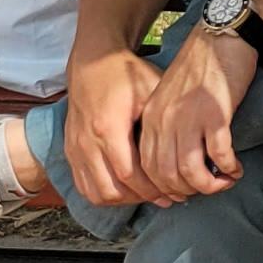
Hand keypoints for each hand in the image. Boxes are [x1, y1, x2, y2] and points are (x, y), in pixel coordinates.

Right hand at [61, 49, 157, 214]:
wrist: (93, 62)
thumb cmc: (126, 74)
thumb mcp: (151, 90)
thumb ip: (163, 121)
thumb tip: (191, 147)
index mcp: (108, 128)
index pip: (129, 174)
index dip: (152, 189)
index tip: (173, 192)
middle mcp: (87, 143)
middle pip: (113, 189)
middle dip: (141, 198)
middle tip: (165, 197)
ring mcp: (76, 149)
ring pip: (97, 192)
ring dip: (123, 200)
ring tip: (148, 195)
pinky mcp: (70, 151)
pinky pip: (84, 185)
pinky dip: (104, 194)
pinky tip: (125, 191)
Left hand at [138, 27, 249, 201]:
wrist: (220, 37)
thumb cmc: (201, 67)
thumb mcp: (171, 98)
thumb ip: (168, 126)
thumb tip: (179, 162)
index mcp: (151, 119)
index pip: (148, 169)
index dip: (167, 188)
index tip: (185, 192)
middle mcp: (165, 122)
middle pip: (167, 176)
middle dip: (189, 191)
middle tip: (209, 188)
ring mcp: (189, 118)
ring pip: (190, 171)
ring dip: (209, 185)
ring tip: (224, 182)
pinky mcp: (215, 113)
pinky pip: (219, 154)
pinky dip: (229, 167)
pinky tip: (237, 168)